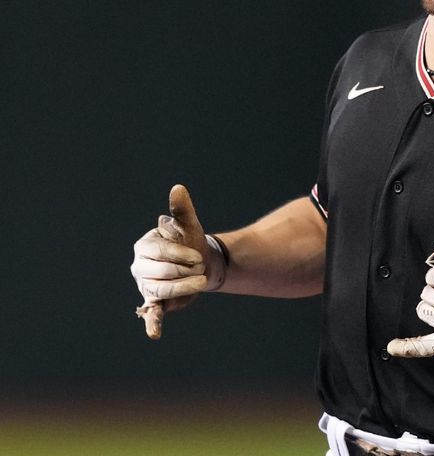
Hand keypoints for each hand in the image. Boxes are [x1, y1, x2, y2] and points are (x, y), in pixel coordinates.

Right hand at [131, 184, 208, 338]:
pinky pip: (151, 313)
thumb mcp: (189, 226)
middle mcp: (140, 266)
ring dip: (184, 287)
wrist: (203, 263)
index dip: (181, 255)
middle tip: (200, 266)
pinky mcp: (154, 301)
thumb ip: (182, 210)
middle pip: (162, 272)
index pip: (160, 252)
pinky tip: (154, 334)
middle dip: (185, 270)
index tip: (199, 256)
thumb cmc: (192, 242)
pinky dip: (153, 324)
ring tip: (200, 281)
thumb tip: (178, 188)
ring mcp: (145, 285)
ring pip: (163, 290)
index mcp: (145, 245)